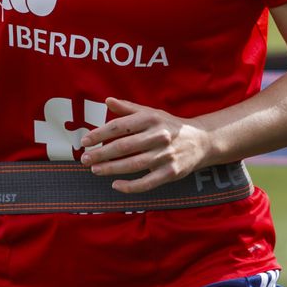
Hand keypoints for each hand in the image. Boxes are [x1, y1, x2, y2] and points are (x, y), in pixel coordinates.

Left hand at [78, 98, 214, 193]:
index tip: (84, 141)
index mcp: (151, 118)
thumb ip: (128, 109)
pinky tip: (116, 185)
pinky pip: (147, 182)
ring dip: (111, 169)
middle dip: (101, 153)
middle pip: (124, 146)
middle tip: (85, 159)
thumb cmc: (170, 126)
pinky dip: (130, 186)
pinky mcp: (171, 172)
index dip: (100, 134)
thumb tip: (107, 100)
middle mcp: (159, 135)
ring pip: (133, 165)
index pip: (120, 126)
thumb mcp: (152, 113)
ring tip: (95, 170)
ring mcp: (166, 155)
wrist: (202, 141)